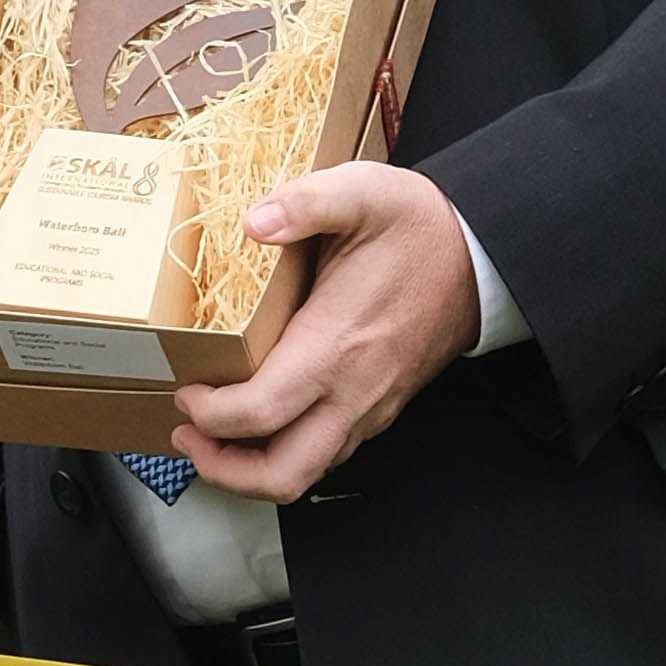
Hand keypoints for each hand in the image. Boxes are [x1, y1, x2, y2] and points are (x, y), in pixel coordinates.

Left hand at [173, 163, 479, 502]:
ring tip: (212, 435)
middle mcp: (353, 391)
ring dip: (251, 468)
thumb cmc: (420, 228)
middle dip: (223, 469)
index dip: (210, 413)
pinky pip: (326, 452)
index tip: (184, 389)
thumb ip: (307, 201)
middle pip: (283, 473)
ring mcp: (369, 407)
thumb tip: (254, 221)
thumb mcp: (365, 192)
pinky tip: (260, 420)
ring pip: (305, 473)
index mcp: (336, 346)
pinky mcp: (378, 408)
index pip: (260, 412)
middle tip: (187, 435)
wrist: (481, 257)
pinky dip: (283, 451)